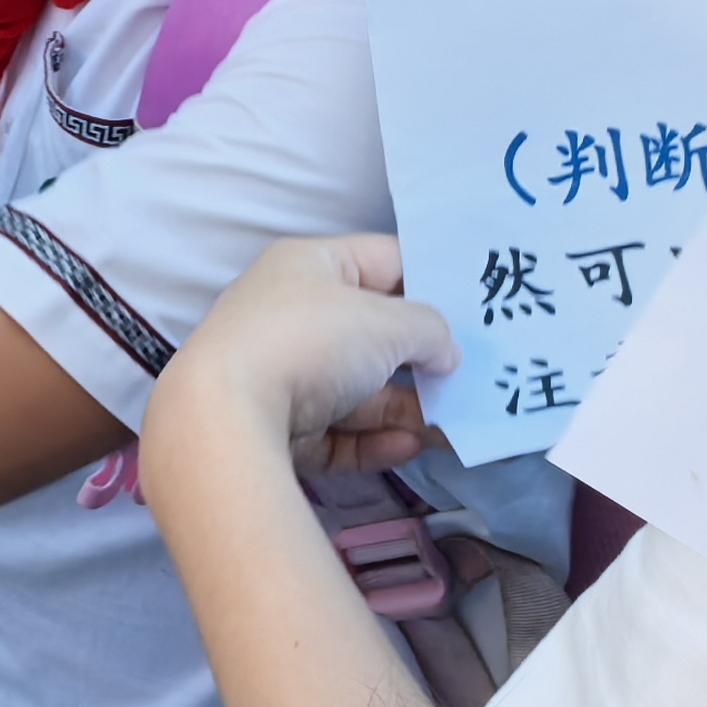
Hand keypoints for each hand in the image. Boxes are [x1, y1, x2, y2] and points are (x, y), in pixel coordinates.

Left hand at [149, 234, 450, 481]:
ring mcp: (281, 373)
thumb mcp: (387, 322)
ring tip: (455, 423)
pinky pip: (339, 432)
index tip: (480, 307)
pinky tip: (414, 445)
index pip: (383, 260)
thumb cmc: (311, 343)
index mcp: (307, 266)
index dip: (432, 279)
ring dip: (408, 407)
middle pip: (372, 333)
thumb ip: (430, 329)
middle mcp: (290, 315)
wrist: (226, 416)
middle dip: (423, 356)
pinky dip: (376, 439)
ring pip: (359, 389)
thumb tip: (444, 351)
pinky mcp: (278, 428)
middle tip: (477, 374)